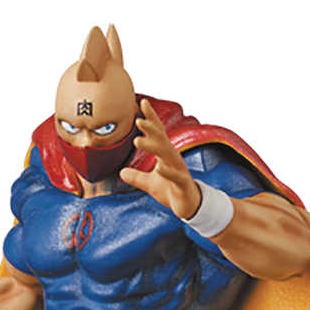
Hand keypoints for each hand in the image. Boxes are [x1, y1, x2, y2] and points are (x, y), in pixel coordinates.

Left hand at [120, 98, 200, 218]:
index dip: (151, 118)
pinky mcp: (182, 184)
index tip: (142, 103)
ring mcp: (179, 170)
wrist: (189, 207)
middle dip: (151, 128)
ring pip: (167, 155)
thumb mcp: (150, 184)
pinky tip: (160, 168)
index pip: (158, 133)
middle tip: (138, 119)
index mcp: (165, 155)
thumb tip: (121, 173)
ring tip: (138, 140)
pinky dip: (168, 172)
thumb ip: (136, 177)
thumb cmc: (171, 191)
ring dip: (153, 146)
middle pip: (161, 140)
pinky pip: (175, 176)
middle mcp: (173, 159)